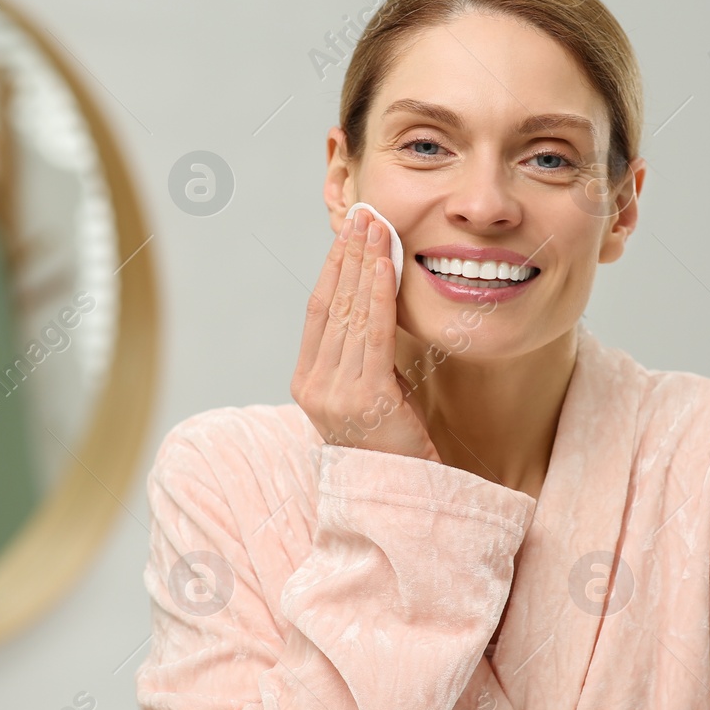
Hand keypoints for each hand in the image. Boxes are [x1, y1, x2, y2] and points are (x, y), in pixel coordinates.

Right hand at [292, 208, 439, 461]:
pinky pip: (373, 335)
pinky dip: (379, 295)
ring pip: (350, 314)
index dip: (332, 267)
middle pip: (331, 305)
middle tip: (362, 214)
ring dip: (365, 264)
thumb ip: (363, 354)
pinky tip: (385, 265)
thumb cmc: (392, 443)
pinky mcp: (366, 399)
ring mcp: (336, 394)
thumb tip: (374, 303)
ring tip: (376, 227)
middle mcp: (314, 387)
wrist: (402, 495)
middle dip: (348, 254)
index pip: (317, 311)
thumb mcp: (370, 390)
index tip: (347, 232)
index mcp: (307, 383)